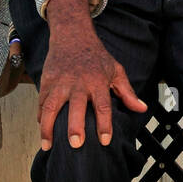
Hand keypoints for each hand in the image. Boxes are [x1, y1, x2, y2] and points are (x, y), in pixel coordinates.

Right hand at [40, 0, 146, 149]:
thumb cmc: (96, 56)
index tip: (104, 141)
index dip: (104, 124)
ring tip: (47, 146)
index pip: (103, 106)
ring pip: (51, 106)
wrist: (72, 35)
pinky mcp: (46, 80)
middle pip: (76, 107)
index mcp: (97, 81)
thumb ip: (127, 92)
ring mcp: (60, 82)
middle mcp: (78, 82)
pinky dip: (40, 116)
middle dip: (75, 127)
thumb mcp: (115, 70)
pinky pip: (42, 101)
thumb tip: (142, 109)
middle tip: (76, 144)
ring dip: (48, 127)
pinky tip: (42, 130)